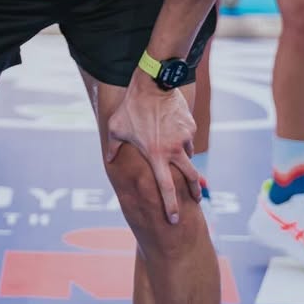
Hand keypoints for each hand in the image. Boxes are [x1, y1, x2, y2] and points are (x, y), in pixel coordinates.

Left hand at [105, 76, 198, 223]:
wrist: (153, 83)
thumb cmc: (132, 106)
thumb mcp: (116, 127)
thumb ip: (113, 147)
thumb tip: (108, 161)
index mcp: (156, 155)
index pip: (166, 188)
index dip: (171, 205)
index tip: (174, 219)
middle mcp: (173, 150)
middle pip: (191, 178)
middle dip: (195, 191)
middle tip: (195, 198)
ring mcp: (184, 138)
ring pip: (187, 154)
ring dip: (182, 156)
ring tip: (170, 147)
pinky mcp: (190, 126)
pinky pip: (187, 137)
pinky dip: (181, 138)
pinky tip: (171, 127)